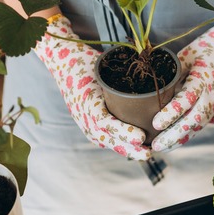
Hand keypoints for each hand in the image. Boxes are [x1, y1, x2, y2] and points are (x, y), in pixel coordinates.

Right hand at [34, 15, 150, 159]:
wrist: (63, 62)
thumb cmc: (86, 61)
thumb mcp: (101, 66)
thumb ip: (121, 74)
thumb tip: (150, 73)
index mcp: (87, 102)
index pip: (105, 123)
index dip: (123, 132)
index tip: (141, 137)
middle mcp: (84, 117)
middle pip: (109, 138)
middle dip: (130, 149)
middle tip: (150, 153)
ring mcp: (85, 123)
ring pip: (108, 142)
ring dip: (128, 150)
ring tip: (149, 153)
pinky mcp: (89, 125)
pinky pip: (106, 138)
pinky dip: (122, 144)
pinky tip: (139, 148)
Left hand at [150, 9, 213, 151]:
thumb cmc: (207, 46)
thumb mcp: (187, 54)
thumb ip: (173, 72)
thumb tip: (152, 87)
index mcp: (203, 77)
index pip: (186, 99)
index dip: (171, 113)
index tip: (155, 123)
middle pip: (194, 119)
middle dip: (175, 135)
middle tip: (156, 146)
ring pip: (201, 125)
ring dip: (182, 138)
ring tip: (163, 147)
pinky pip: (206, 122)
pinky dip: (192, 131)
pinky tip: (177, 139)